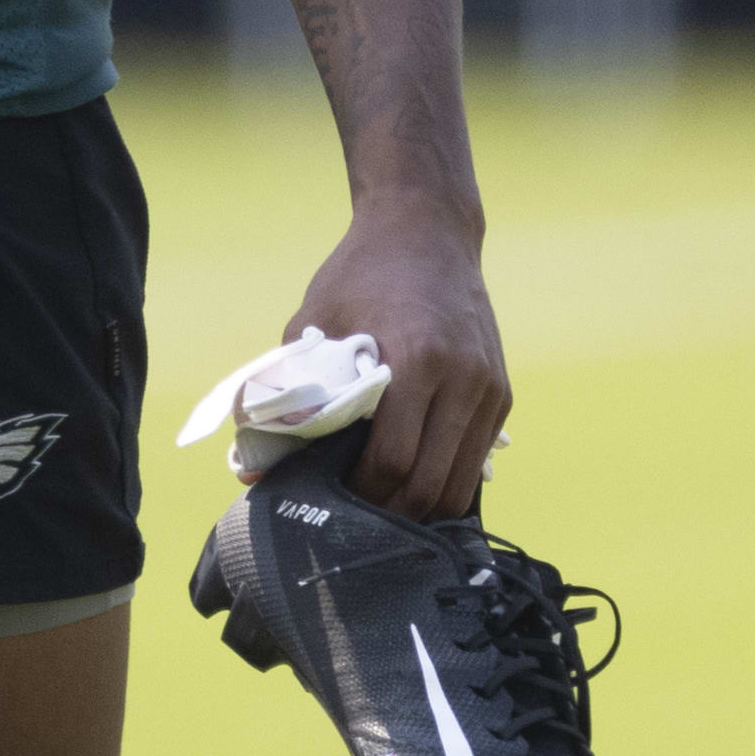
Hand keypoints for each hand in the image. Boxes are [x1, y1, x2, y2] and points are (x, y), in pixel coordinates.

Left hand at [288, 201, 505, 520]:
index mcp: (417, 361)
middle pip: (430, 486)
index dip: (360, 496)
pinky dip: (444, 481)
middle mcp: (463, 380)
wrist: (427, 231)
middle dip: (390, 516)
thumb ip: (287, 392)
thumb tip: (254, 466)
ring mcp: (489, 389)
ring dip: (421, 508)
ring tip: (378, 512)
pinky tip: (408, 483)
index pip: (392, 462)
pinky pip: (475, 459)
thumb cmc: (360, 275)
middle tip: (351, 523)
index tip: (328, 503)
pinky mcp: (501, 393)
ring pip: (460, 483)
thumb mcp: (312, 325)